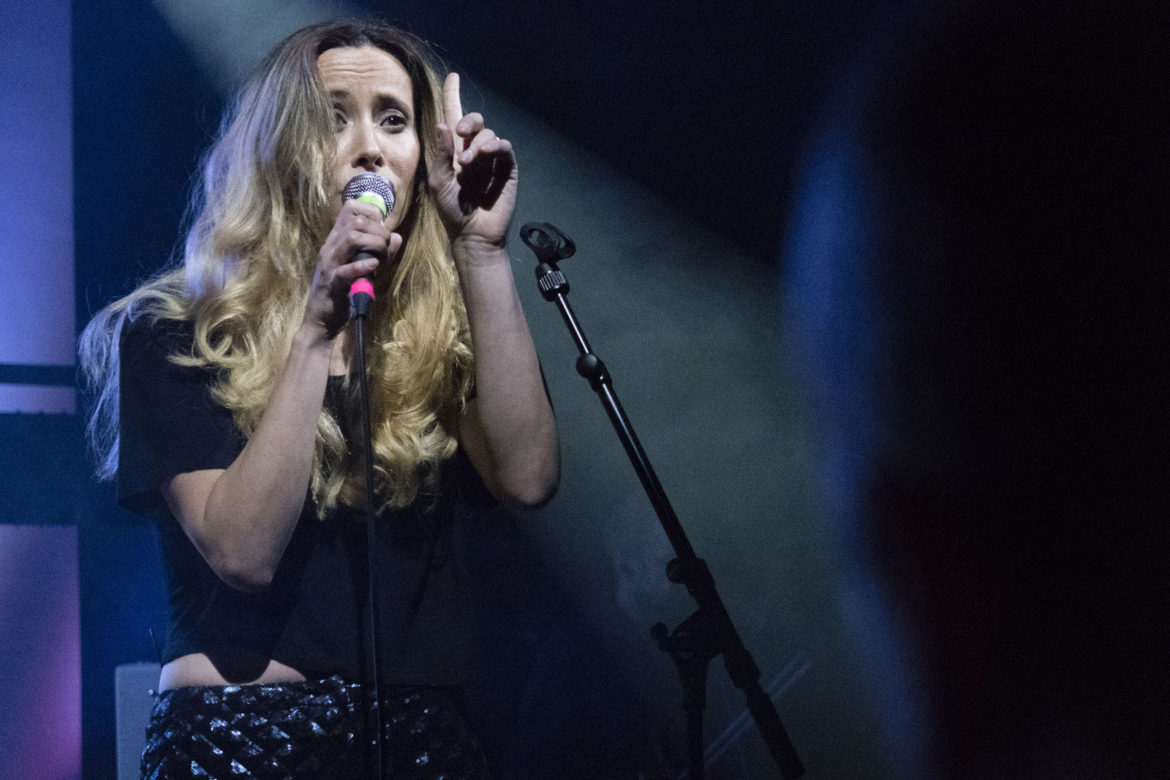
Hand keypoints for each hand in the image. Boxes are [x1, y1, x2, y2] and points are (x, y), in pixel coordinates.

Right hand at [304, 200, 400, 336]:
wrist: (322, 320)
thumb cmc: (343, 292)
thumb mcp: (363, 267)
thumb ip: (379, 252)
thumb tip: (396, 236)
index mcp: (336, 240)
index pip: (350, 208)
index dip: (372, 214)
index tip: (381, 230)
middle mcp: (331, 248)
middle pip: (355, 221)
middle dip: (378, 231)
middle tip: (385, 249)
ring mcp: (330, 265)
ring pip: (351, 238)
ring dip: (374, 245)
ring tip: (380, 258)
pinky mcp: (333, 285)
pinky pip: (346, 270)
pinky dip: (363, 266)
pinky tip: (374, 267)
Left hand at [429, 73, 517, 248]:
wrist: (473, 234)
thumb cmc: (452, 211)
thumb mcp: (438, 182)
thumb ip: (441, 154)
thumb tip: (445, 124)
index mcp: (454, 152)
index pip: (454, 118)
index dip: (454, 96)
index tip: (453, 77)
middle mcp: (473, 152)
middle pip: (475, 122)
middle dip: (468, 121)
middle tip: (461, 132)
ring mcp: (491, 160)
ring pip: (489, 134)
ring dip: (477, 143)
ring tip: (468, 163)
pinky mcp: (507, 170)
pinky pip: (504, 148)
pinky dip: (495, 146)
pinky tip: (485, 155)